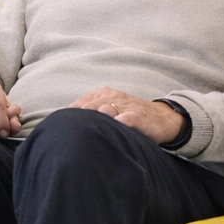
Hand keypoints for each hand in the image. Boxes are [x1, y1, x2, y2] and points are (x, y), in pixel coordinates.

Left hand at [69, 87, 184, 145]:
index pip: (82, 102)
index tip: (59, 126)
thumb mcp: (112, 110)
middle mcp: (114, 97)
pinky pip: (128, 118)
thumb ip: (94, 114)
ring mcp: (127, 106)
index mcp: (104, 94)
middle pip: (91, 105)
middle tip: (67, 129)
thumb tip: (69, 127)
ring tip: (85, 127)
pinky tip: (112, 128)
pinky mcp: (139, 117)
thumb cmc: (132, 116)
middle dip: (79, 116)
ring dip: (96, 117)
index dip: (70, 115)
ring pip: (107, 109)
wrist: (164, 119)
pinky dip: (119, 122)